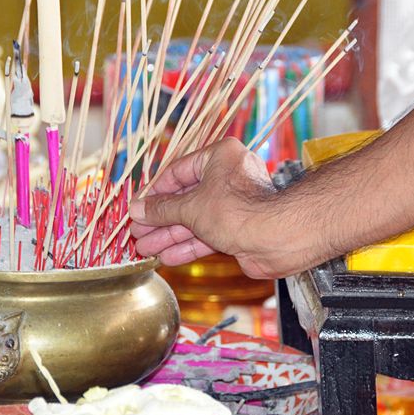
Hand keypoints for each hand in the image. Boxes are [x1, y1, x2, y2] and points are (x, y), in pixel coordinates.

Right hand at [129, 138, 293, 278]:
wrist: (277, 238)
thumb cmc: (238, 210)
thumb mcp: (191, 207)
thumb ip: (162, 209)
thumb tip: (137, 209)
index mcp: (219, 157)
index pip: (178, 172)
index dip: (155, 192)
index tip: (138, 208)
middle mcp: (228, 177)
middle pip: (185, 198)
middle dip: (160, 219)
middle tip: (137, 232)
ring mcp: (234, 205)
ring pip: (195, 220)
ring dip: (170, 235)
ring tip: (145, 248)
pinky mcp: (238, 229)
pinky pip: (207, 235)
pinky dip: (188, 246)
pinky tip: (167, 257)